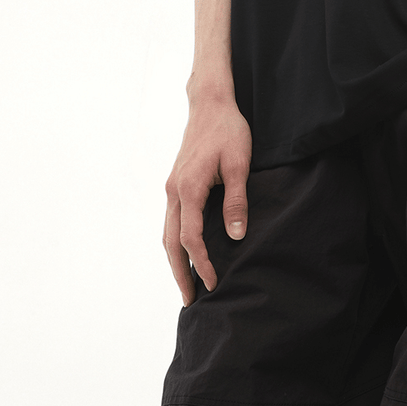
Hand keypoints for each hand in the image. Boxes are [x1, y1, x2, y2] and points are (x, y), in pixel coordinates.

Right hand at [164, 91, 252, 302]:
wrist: (210, 104)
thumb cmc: (228, 131)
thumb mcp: (239, 165)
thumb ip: (236, 201)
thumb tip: (235, 236)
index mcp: (188, 188)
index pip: (191, 238)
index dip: (202, 264)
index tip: (214, 284)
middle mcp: (173, 191)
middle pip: (171, 242)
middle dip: (180, 273)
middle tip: (191, 301)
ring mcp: (171, 188)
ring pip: (167, 233)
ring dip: (175, 261)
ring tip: (187, 285)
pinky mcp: (175, 184)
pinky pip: (171, 221)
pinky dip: (176, 243)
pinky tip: (187, 255)